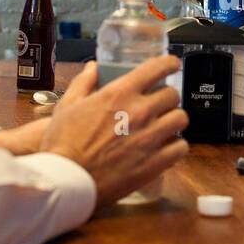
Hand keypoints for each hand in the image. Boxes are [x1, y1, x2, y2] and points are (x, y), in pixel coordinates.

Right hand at [40, 56, 188, 205]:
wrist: (66, 179)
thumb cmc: (62, 143)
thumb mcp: (67, 105)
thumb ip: (83, 83)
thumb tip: (93, 67)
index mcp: (119, 94)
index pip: (157, 68)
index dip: (170, 63)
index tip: (172, 65)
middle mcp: (140, 112)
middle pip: (173, 95)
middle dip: (167, 97)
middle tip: (160, 104)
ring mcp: (150, 137)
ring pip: (181, 119)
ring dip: (174, 120)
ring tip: (165, 126)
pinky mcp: (155, 163)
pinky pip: (180, 147)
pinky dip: (176, 146)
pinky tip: (166, 147)